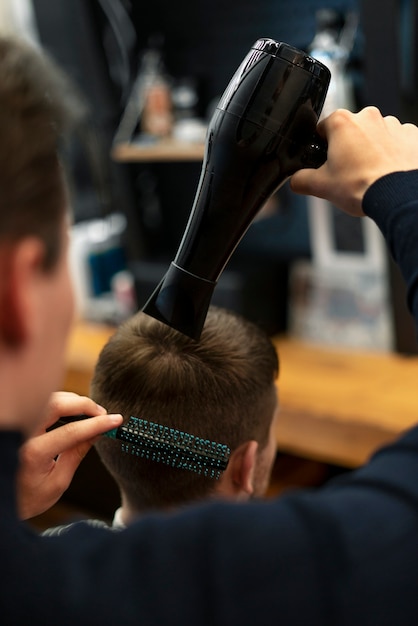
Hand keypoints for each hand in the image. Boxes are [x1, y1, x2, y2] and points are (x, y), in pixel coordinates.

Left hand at [17, 391, 122, 519]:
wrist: (4, 501)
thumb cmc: (27, 498)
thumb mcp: (58, 482)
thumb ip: (77, 454)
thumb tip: (97, 432)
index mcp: (33, 453)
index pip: (71, 431)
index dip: (97, 424)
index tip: (115, 420)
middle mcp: (23, 435)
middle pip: (57, 404)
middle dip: (84, 404)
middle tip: (103, 414)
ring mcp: (19, 427)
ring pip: (49, 399)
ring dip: (73, 401)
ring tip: (90, 413)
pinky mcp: (20, 424)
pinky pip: (42, 404)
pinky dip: (61, 403)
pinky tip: (72, 412)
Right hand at [290, 106, 417, 215]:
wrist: (398, 196)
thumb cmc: (362, 187)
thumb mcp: (320, 187)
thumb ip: (300, 180)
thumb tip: (295, 180)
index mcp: (341, 123)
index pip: (322, 128)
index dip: (321, 146)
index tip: (325, 160)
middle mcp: (368, 117)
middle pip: (350, 131)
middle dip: (348, 148)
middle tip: (347, 172)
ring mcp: (392, 124)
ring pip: (375, 135)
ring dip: (371, 150)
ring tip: (369, 175)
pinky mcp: (411, 136)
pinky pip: (397, 141)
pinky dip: (392, 154)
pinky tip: (387, 171)